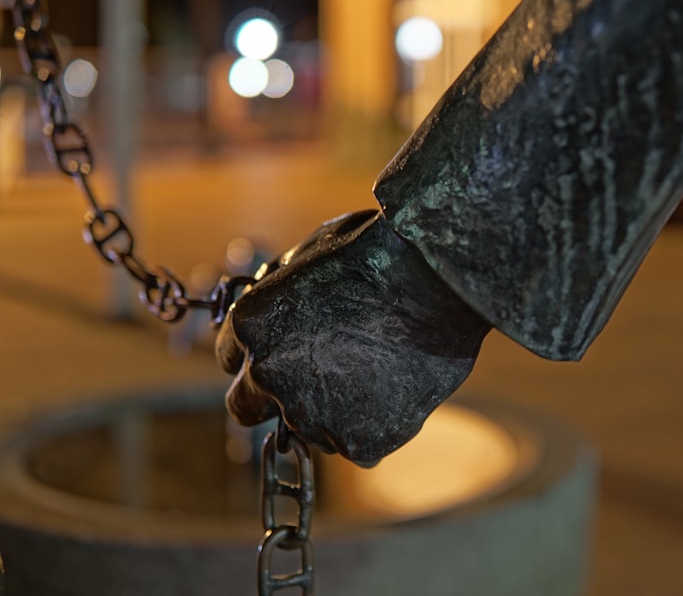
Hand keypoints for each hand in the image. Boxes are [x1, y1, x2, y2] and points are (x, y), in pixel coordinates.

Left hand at [216, 210, 491, 465]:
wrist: (439, 278)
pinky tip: (398, 387)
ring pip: (308, 428)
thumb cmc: (382, 251)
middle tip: (317, 376)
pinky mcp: (360, 443)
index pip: (230, 358)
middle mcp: (269, 377)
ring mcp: (313, 417)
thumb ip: (281, 289)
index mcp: (251, 326)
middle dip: (272, 395)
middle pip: (246, 408)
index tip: (289, 347)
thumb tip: (276, 299)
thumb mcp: (312, 251)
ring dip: (330, 409)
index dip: (261, 350)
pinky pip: (359, 444)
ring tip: (377, 370)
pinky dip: (376, 424)